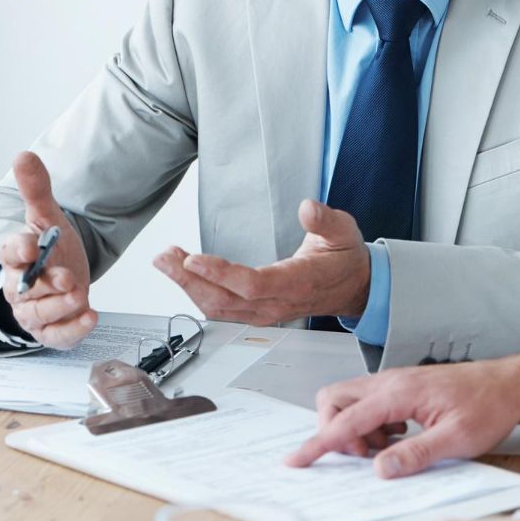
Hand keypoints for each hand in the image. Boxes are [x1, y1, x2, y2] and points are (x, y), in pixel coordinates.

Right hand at [0, 151, 95, 348]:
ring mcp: (34, 311)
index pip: (10, 252)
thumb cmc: (51, 247)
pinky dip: (73, 330)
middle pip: (25, 289)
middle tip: (67, 278)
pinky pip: (57, 336)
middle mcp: (20, 286)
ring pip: (39, 314)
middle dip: (46, 284)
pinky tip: (91, 317)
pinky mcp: (51, 330)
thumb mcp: (48, 216)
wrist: (66, 274)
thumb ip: (37, 189)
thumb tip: (23, 155)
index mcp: (17, 256)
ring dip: (60, 307)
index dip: (19, 250)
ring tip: (80, 295)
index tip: (31, 246)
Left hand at [153, 200, 370, 324]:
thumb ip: (325, 220)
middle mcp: (278, 303)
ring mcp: (266, 311)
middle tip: (164, 257)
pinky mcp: (258, 312)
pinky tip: (184, 277)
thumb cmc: (345, 259)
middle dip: (189, 280)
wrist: (355, 286)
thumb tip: (308, 208)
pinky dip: (198, 294)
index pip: (253, 284)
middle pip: (225, 300)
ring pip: (219, 309)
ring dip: (188, 287)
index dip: (220, 274)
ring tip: (166, 262)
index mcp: (297, 282)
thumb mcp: (343, 231)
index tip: (192, 259)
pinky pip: (222, 310)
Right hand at [285, 351, 519, 477]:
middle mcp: (391, 382)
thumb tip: (379, 469)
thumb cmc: (488, 406)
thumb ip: (415, 454)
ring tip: (389, 449)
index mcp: (399, 394)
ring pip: (350, 401)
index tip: (296, 460)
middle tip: (364, 456)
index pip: (346, 420)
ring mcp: (395, 382)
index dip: (318, 443)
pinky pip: (369, 403)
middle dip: (334, 430)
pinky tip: (398, 438)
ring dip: (356, 429)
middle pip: (335, 399)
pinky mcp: (402, 388)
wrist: (510, 384)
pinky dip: (371, 424)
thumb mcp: (457, 439)